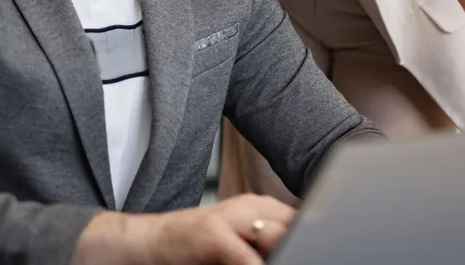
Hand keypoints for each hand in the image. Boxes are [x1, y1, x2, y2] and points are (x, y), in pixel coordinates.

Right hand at [72, 193, 295, 264]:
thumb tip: (298, 251)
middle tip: (309, 256)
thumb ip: (264, 244)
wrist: (148, 243)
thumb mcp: (238, 243)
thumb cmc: (193, 248)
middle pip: (294, 229)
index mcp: (260, 207)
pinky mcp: (214, 234)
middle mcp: (250, 205)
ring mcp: (232, 216)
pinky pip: (248, 258)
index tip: (316, 250)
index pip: (302, 222)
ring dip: (283, 256)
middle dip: (298, 249)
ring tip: (287, 259)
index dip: (310, 239)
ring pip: (276, 239)